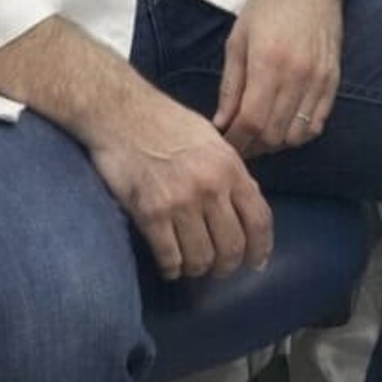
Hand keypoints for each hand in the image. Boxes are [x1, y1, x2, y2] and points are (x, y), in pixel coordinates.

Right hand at [88, 90, 272, 280]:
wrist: (120, 113)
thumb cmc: (166, 123)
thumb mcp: (211, 140)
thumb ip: (230, 173)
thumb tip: (245, 208)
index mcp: (230, 166)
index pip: (259, 219)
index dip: (261, 248)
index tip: (256, 263)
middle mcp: (210, 187)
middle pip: (232, 247)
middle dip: (227, 266)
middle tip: (218, 268)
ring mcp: (180, 202)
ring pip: (201, 259)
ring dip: (197, 268)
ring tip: (191, 264)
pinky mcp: (150, 214)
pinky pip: (169, 259)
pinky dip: (171, 269)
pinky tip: (169, 265)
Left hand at [215, 0, 343, 156]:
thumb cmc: (267, 5)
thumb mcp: (238, 39)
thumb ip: (230, 85)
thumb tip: (221, 123)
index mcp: (268, 63)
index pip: (250, 121)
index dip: (235, 140)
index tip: (225, 142)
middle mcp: (297, 74)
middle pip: (273, 133)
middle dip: (252, 146)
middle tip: (239, 142)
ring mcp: (319, 78)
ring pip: (297, 135)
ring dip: (276, 143)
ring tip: (261, 135)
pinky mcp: (333, 79)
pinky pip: (318, 122)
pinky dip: (300, 134)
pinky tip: (286, 127)